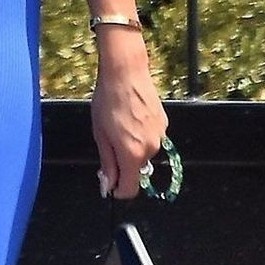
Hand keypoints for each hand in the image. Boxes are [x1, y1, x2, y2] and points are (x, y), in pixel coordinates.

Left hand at [90, 32, 167, 199]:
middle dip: (123, 163)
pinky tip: (131, 118)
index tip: (111, 185)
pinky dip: (140, 135)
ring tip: (119, 125)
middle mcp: (150, 148)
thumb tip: (109, 185)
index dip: (119, 191)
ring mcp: (160, 135)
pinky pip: (150, 139)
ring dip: (132, 147)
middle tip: (109, 142)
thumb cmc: (108, 100)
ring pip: (144, 153)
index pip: (131, 188)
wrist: (125, 73)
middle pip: (137, 170)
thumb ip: (107, 162)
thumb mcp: (100, 134)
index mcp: (132, 153)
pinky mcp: (164, 124)